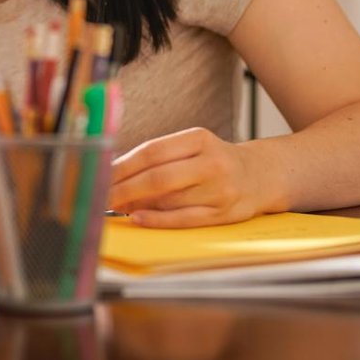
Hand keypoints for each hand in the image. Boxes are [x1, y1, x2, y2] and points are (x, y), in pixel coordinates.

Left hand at [108, 128, 273, 227]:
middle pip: (158, 177)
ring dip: (136, 205)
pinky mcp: (225, 214)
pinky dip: (157, 220)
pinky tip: (137, 218)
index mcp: (199, 139)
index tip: (99, 175)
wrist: (261, 175)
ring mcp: (220, 190)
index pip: (152, 152)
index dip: (122, 166)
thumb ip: (158, 159)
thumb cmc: (213, 161)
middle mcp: (212, 162)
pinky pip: (184, 219)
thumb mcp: (190, 147)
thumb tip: (114, 177)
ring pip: (169, 200)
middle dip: (123, 189)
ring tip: (115, 205)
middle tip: (100, 195)